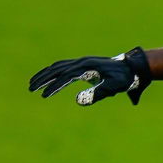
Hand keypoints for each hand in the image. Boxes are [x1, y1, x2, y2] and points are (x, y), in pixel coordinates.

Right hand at [27, 47, 152, 105]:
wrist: (132, 67)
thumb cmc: (124, 79)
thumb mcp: (112, 88)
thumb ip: (96, 94)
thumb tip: (78, 101)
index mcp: (87, 67)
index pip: (65, 77)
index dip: (54, 87)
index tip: (44, 96)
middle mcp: (82, 62)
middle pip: (56, 69)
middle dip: (42, 79)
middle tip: (30, 88)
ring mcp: (82, 61)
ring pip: (58, 66)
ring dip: (45, 74)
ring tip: (33, 84)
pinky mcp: (84, 64)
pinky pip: (63, 66)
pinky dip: (53, 71)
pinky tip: (48, 78)